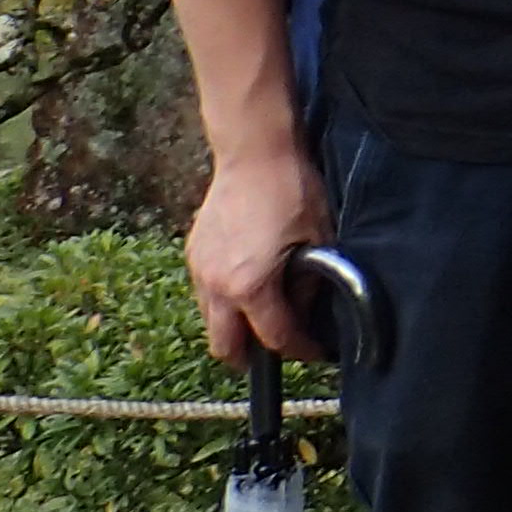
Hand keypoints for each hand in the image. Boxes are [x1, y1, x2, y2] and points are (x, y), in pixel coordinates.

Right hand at [185, 141, 332, 369]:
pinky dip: (223, 303)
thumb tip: (309, 308)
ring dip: (234, 329)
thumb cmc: (292, 190)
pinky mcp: (192, 254)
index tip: (315, 352)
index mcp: (249, 286)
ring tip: (263, 319)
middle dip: (251, 358)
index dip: (299, 350)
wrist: (254, 153)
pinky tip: (247, 288)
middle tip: (278, 351)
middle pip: (225, 346)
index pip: (274, 337)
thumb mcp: (319, 238)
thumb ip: (313, 281)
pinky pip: (204, 295)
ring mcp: (198, 270)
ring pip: (210, 322)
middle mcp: (216, 285)